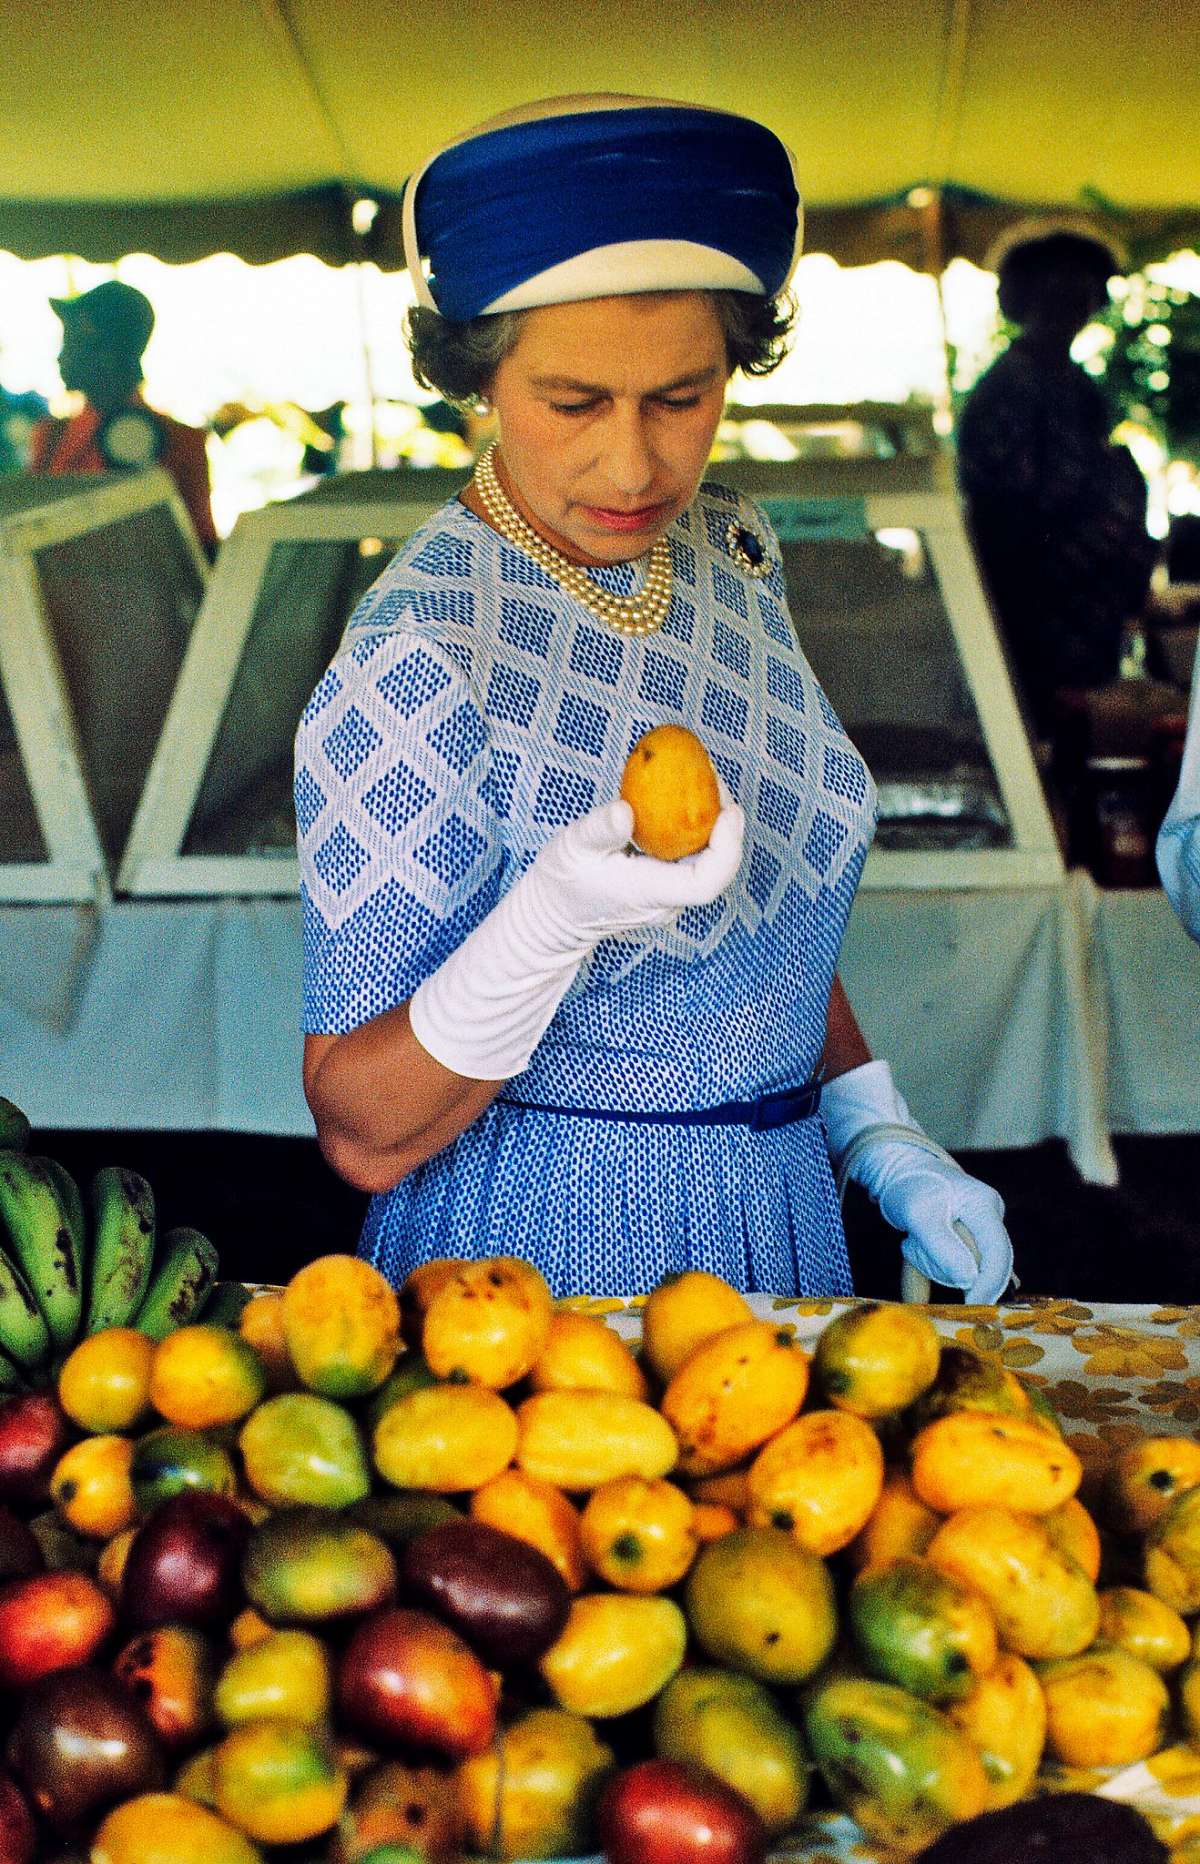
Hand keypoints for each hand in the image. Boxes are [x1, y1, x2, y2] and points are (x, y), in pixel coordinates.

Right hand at [530, 796, 745, 949]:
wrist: (554, 918)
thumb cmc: (561, 883)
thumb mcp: (572, 848)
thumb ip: (599, 830)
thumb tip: (625, 809)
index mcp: (650, 892)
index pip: (705, 882)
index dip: (727, 847)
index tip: (728, 810)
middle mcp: (667, 901)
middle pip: (717, 870)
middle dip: (727, 826)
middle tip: (715, 781)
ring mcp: (668, 898)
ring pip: (708, 865)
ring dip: (713, 826)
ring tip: (705, 784)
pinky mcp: (663, 889)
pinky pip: (692, 861)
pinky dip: (696, 832)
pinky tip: (686, 802)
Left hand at [823, 1058, 1013, 1303]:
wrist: (891, 1164)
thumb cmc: (906, 1183)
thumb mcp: (920, 1214)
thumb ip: (944, 1247)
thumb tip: (970, 1279)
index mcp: (985, 1207)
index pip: (999, 1256)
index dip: (988, 1285)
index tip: (970, 1307)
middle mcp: (987, 1217)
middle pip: (979, 1265)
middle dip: (945, 1265)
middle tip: (915, 1247)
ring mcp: (974, 1226)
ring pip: (960, 1267)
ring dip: (932, 1262)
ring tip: (910, 1242)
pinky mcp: (958, 1235)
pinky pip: (949, 1264)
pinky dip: (928, 1269)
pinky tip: (915, 1270)